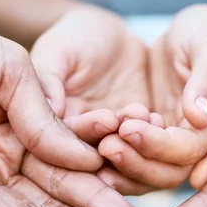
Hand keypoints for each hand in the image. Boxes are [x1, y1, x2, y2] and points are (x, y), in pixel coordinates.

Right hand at [30, 7, 167, 194]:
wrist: (112, 35)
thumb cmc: (76, 36)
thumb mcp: (58, 49)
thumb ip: (49, 77)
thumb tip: (48, 106)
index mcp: (51, 131)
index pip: (63, 147)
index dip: (85, 136)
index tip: (106, 117)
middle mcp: (80, 149)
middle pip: (96, 170)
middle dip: (118, 152)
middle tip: (131, 126)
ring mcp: (110, 149)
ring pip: (126, 170)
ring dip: (140, 149)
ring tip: (147, 115)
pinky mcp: (137, 146)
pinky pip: (149, 157)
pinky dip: (156, 143)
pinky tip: (158, 118)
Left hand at [100, 5, 206, 192]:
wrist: (196, 31)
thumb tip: (199, 117)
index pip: (187, 150)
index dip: (158, 145)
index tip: (127, 127)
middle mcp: (193, 141)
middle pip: (167, 173)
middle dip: (136, 163)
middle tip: (105, 145)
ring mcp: (169, 141)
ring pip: (147, 172)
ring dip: (122, 167)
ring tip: (96, 146)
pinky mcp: (149, 136)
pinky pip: (132, 156)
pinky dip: (113, 160)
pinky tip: (89, 148)